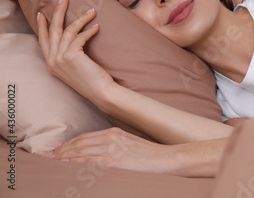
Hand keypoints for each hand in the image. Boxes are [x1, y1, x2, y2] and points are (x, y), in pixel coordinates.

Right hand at [37, 0, 114, 105]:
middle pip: (52, 30)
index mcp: (51, 64)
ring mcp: (60, 58)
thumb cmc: (93, 80)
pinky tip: (96, 27)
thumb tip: (74, 36)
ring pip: (67, 30)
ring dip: (80, 18)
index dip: (41, 26)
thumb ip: (69, 54)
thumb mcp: (75, 66)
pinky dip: (89, 30)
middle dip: (58, 11)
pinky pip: (80, 36)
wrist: (101, 92)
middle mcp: (53, 60)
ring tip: (92, 11)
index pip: (42, 40)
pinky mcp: (72, 55)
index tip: (41, 13)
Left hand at [44, 127, 172, 172]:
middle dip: (62, 148)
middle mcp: (111, 137)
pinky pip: (90, 160)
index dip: (70, 142)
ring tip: (54, 159)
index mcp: (114, 132)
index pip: (85, 136)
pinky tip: (67, 162)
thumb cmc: (148, 153)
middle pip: (80, 142)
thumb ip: (114, 143)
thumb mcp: (129, 142)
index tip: (58, 147)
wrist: (163, 157)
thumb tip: (99, 151)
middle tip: (49, 154)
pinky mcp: (114, 160)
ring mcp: (112, 148)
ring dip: (65, 154)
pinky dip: (76, 160)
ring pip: (82, 150)